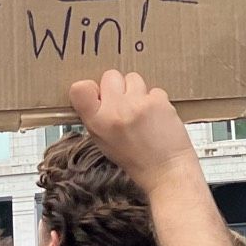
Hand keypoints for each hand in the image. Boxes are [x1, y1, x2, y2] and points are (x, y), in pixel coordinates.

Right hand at [68, 70, 197, 194]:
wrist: (166, 170)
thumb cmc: (135, 159)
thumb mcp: (104, 142)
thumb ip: (97, 117)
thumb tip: (96, 94)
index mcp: (97, 123)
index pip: (80, 89)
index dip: (90, 88)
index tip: (98, 95)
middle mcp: (115, 110)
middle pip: (110, 75)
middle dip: (117, 86)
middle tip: (124, 103)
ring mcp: (138, 103)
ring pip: (133, 78)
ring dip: (137, 90)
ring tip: (141, 110)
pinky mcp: (159, 101)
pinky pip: (153, 89)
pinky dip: (155, 100)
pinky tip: (156, 116)